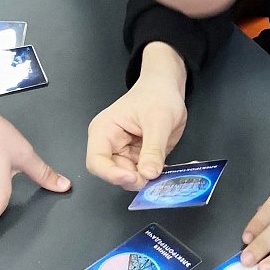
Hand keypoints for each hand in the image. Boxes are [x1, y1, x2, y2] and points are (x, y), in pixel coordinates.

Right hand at [86, 44, 187, 189]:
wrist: (167, 88)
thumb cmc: (156, 94)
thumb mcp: (158, 120)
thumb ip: (153, 148)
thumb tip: (149, 173)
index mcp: (104, 131)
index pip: (97, 162)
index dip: (111, 174)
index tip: (133, 177)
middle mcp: (111, 145)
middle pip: (115, 174)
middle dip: (135, 179)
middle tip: (153, 179)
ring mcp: (127, 153)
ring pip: (133, 178)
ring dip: (150, 181)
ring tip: (167, 176)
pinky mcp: (141, 158)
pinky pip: (147, 174)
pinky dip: (160, 177)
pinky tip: (172, 173)